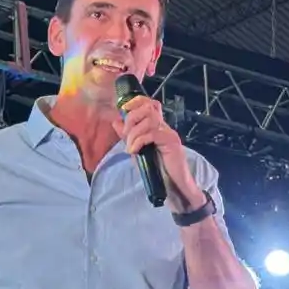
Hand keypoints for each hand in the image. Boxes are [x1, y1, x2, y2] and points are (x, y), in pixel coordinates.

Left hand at [112, 95, 204, 212]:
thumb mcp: (137, 151)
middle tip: (126, 135)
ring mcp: (169, 133)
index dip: (136, 102)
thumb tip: (115, 121)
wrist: (172, 186)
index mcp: (157, 127)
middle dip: (131, 118)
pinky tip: (135, 151)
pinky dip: (139, 141)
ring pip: (149, 119)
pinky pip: (152, 134)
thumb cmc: (156, 171)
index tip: (124, 110)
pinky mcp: (172, 142)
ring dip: (134, 132)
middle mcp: (164, 126)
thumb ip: (127, 136)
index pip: (150, 104)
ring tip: (130, 147)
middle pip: (148, 108)